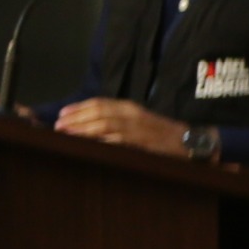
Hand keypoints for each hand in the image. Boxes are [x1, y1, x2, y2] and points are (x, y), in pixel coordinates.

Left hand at [52, 98, 184, 153]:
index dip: (78, 108)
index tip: (62, 114)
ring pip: (105, 124)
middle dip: (76, 118)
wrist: (189, 143)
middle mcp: (133, 114)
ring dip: (83, 129)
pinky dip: (102, 141)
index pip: (99, 103)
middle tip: (58, 126)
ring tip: (67, 134)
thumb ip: (119, 122)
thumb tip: (92, 126)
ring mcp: (139, 128)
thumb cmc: (162, 136)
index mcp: (130, 107)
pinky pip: (119, 140)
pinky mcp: (144, 142)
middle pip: (98, 112)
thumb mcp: (139, 123)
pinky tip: (89, 145)